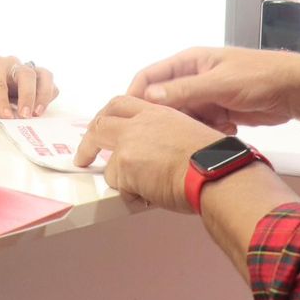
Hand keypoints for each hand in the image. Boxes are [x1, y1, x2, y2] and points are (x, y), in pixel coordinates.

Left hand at [0, 56, 57, 117]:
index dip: (2, 99)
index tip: (6, 116)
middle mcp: (12, 64)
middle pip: (26, 73)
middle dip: (27, 95)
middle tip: (24, 115)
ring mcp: (26, 70)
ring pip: (44, 75)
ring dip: (44, 94)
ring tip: (37, 113)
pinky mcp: (36, 79)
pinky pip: (49, 83)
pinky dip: (49, 95)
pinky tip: (41, 109)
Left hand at [72, 95, 224, 211]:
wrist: (216, 172)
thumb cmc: (213, 158)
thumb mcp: (187, 131)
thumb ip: (163, 134)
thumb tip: (154, 151)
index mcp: (156, 112)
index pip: (122, 104)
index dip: (107, 115)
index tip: (101, 125)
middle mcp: (139, 123)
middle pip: (100, 125)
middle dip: (88, 143)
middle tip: (84, 156)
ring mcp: (129, 143)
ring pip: (109, 163)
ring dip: (121, 179)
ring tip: (142, 190)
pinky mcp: (125, 166)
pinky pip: (118, 185)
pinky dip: (130, 194)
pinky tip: (150, 196)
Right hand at [125, 46, 299, 129]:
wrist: (293, 90)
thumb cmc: (260, 76)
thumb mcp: (219, 83)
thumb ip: (185, 90)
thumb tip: (150, 96)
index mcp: (190, 61)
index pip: (150, 77)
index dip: (136, 95)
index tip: (129, 117)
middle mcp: (194, 77)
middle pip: (165, 100)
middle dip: (168, 117)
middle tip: (169, 133)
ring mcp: (207, 95)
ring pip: (184, 116)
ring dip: (193, 125)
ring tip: (210, 127)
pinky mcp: (219, 111)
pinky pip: (202, 125)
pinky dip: (210, 130)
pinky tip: (227, 127)